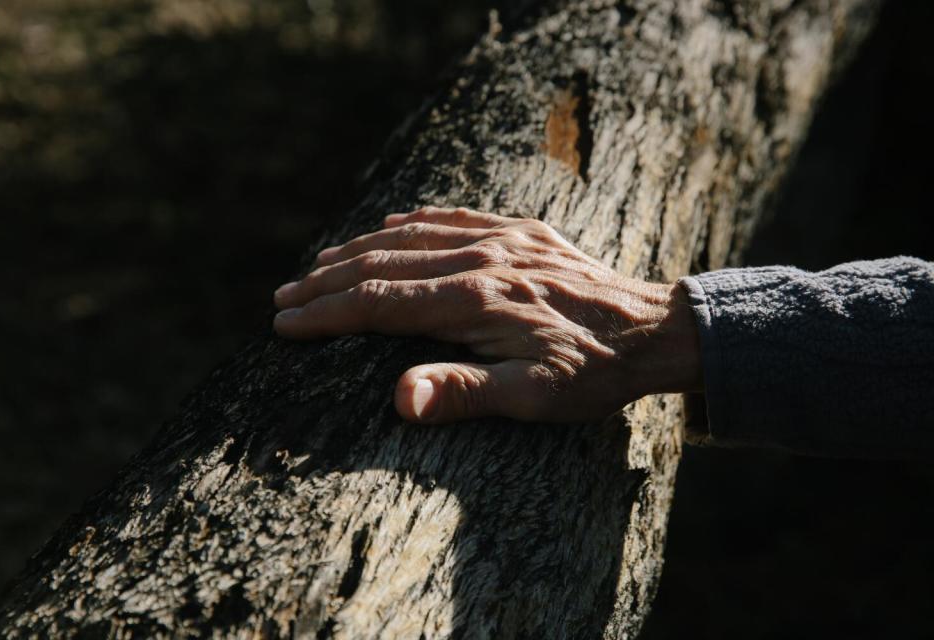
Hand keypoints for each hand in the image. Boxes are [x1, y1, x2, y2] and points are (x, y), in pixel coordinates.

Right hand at [274, 207, 701, 423]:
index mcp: (474, 302)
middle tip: (282, 296)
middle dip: (325, 282)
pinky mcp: (520, 230)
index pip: (378, 305)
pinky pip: (451, 216)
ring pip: (409, 236)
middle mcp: (479, 260)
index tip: (283, 324)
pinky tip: (387, 225)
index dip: (326, 315)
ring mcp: (500, 238)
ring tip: (316, 264)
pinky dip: (410, 222)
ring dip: (356, 251)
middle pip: (382, 264)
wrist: (654, 329)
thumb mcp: (534, 397)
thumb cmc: (593, 373)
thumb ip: (464, 394)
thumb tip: (397, 399)